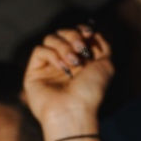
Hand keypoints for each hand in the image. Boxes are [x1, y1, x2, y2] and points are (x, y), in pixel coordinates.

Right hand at [23, 25, 113, 140]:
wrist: (74, 110)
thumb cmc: (91, 91)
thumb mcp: (106, 65)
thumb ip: (103, 47)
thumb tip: (94, 34)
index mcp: (79, 60)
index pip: (76, 34)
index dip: (81, 30)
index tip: (89, 33)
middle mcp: (63, 62)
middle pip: (62, 33)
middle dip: (73, 36)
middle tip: (81, 49)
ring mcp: (48, 66)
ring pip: (50, 39)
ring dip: (65, 47)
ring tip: (74, 62)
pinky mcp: (34, 72)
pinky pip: (40, 50)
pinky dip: (53, 55)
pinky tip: (62, 67)